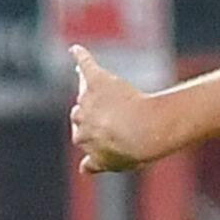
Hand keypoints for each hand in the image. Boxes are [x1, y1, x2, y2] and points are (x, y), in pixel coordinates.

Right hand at [70, 46, 168, 173]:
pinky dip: (81, 56)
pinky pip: (85, 64)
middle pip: (81, 113)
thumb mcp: (113, 163)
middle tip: (117, 120)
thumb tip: (83, 169)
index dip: (98, 134)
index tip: (112, 136)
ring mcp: (87, 98)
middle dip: (95, 116)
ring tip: (110, 96)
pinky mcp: (96, 80)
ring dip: (93, 94)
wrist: (143, 131)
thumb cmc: (133, 150)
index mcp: (81, 138)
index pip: (83, 134)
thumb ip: (96, 164)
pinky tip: (76, 50)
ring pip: (85, 93)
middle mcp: (79, 117)